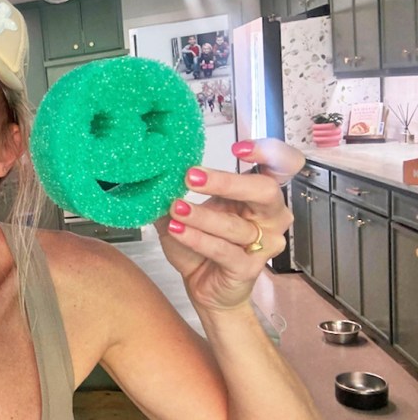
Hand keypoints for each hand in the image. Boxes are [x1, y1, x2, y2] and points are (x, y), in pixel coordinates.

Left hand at [154, 138, 304, 310]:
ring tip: (175, 208)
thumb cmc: (201, 245)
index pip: (281, 166)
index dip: (268, 152)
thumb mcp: (185, 212)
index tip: (238, 148)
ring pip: (236, 225)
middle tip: (190, 177)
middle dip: (226, 182)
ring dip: (201, 215)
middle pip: (265, 190)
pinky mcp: (249, 267)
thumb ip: (176, 192)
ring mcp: (264, 244)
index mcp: (258, 196)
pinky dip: (197, 238)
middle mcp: (270, 217)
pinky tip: (177, 230)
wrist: (204, 287)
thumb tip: (154, 171)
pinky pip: (224, 250)